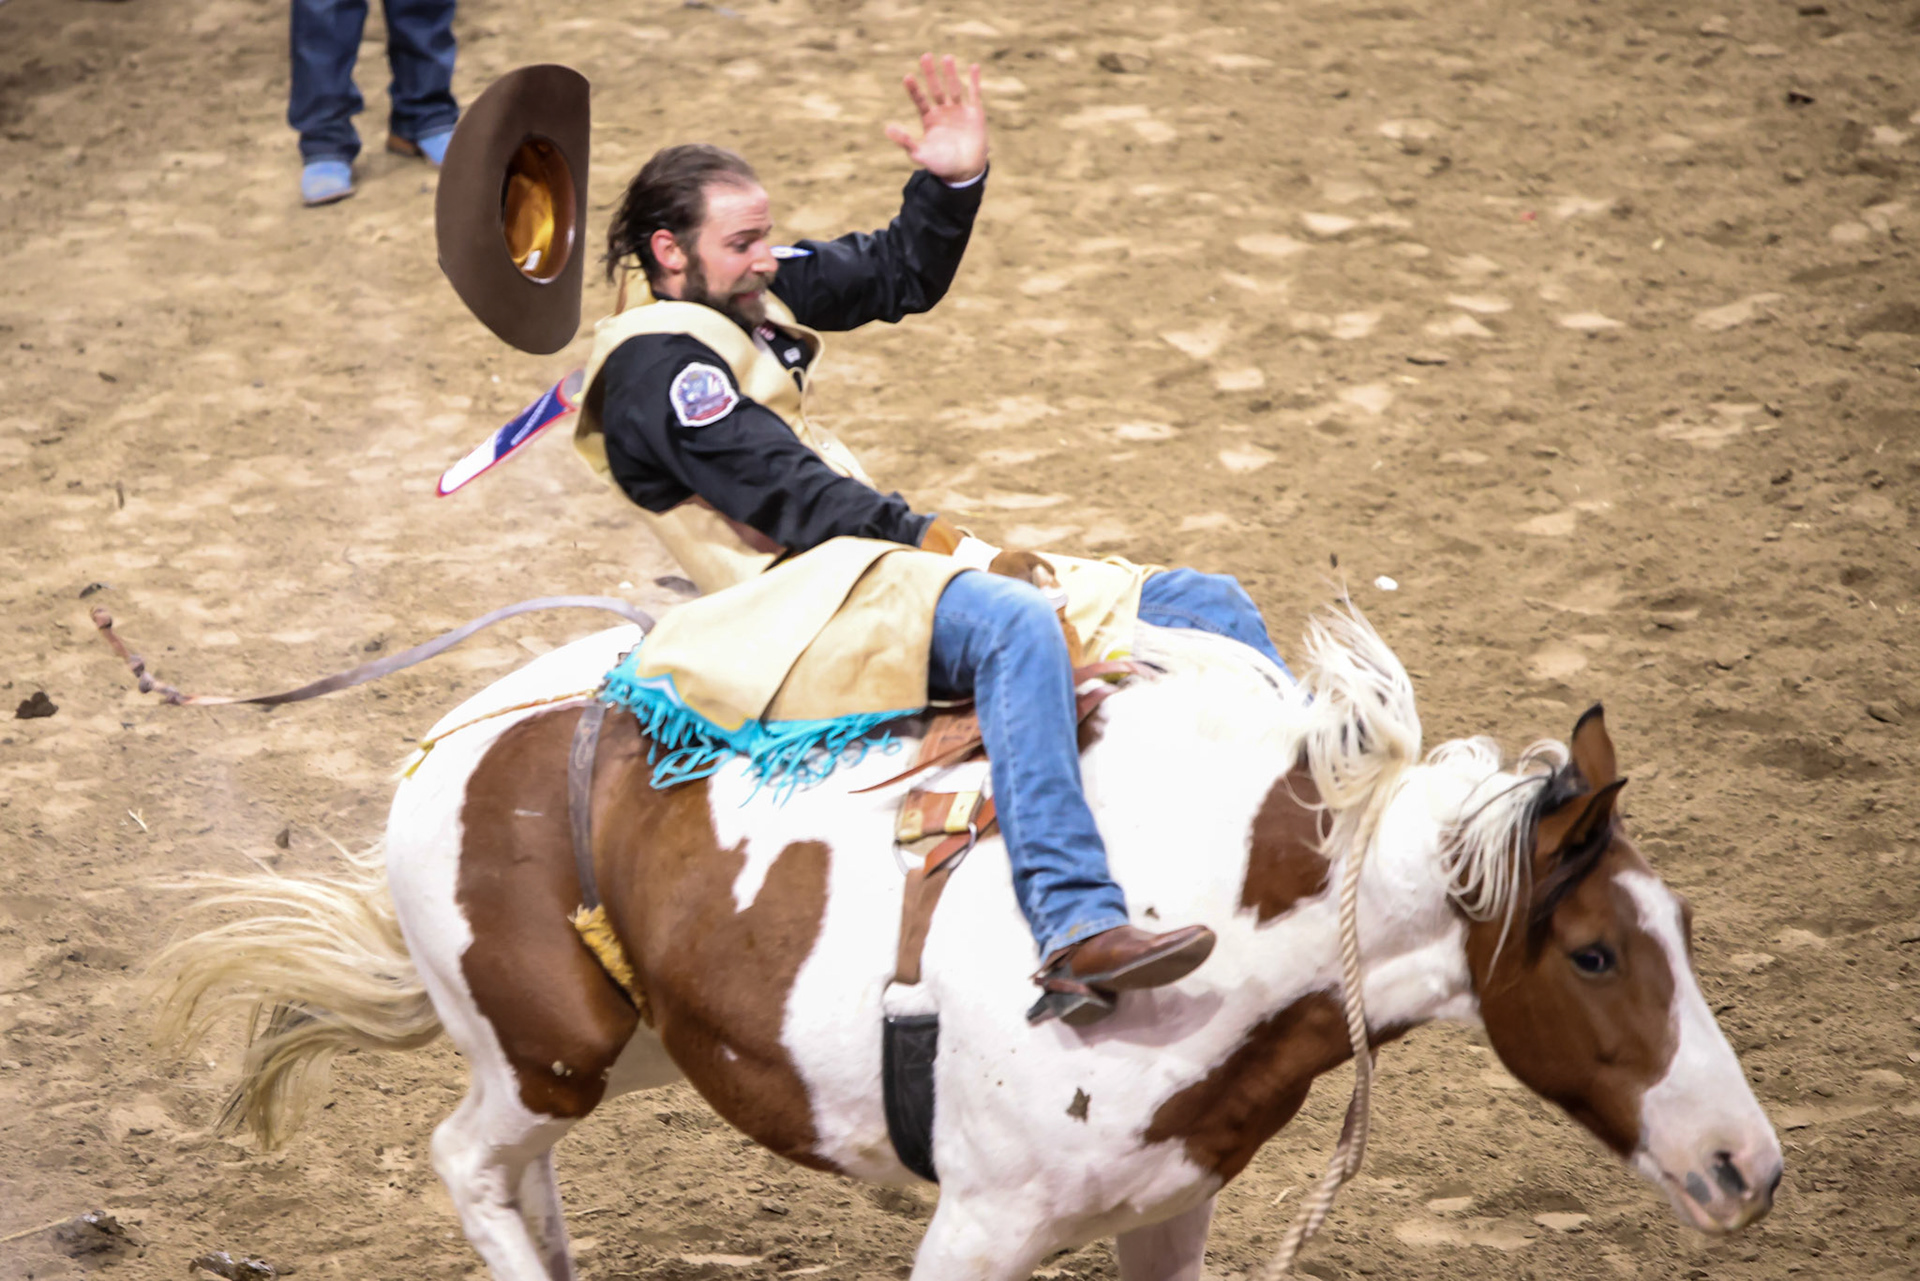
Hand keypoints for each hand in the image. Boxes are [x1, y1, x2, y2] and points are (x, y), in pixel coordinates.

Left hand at [885, 54, 987, 183]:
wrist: (965, 171)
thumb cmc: (941, 164)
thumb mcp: (920, 154)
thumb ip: (905, 141)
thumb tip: (887, 129)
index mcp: (929, 119)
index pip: (920, 100)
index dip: (914, 89)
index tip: (908, 77)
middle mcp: (943, 111)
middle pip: (935, 89)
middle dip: (931, 74)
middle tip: (925, 56)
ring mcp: (959, 110)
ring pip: (954, 88)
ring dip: (950, 73)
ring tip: (947, 58)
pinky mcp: (975, 113)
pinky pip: (975, 93)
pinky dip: (975, 80)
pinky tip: (974, 67)